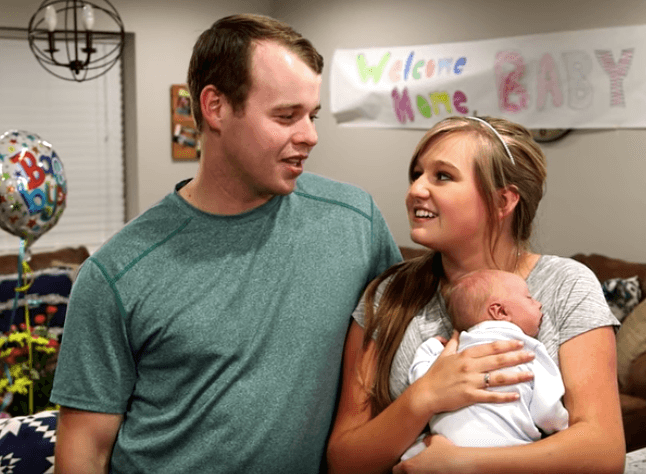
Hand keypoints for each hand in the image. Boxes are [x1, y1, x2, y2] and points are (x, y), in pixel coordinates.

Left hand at [393, 435, 457, 473]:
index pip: (395, 470)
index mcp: (410, 466)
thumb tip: (426, 439)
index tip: (403, 466)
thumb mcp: (435, 440)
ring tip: (423, 471)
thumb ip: (427, 440)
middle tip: (413, 469)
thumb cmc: (447, 452)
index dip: (398, 468)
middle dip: (407, 473)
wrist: (462, 464)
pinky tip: (433, 472)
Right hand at [411, 331, 534, 415]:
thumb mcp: (443, 355)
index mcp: (465, 355)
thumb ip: (452, 342)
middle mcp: (469, 366)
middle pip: (498, 360)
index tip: (520, 342)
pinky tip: (517, 395)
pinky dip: (504, 396)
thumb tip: (456, 330)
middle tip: (532, 355)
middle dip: (517, 357)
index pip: (490, 347)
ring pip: (498, 377)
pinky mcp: (470, 396)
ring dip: (516, 376)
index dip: (506, 344)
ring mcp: (470, 381)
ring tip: (531, 374)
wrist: (426, 393)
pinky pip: (491, 396)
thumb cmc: (435, 374)